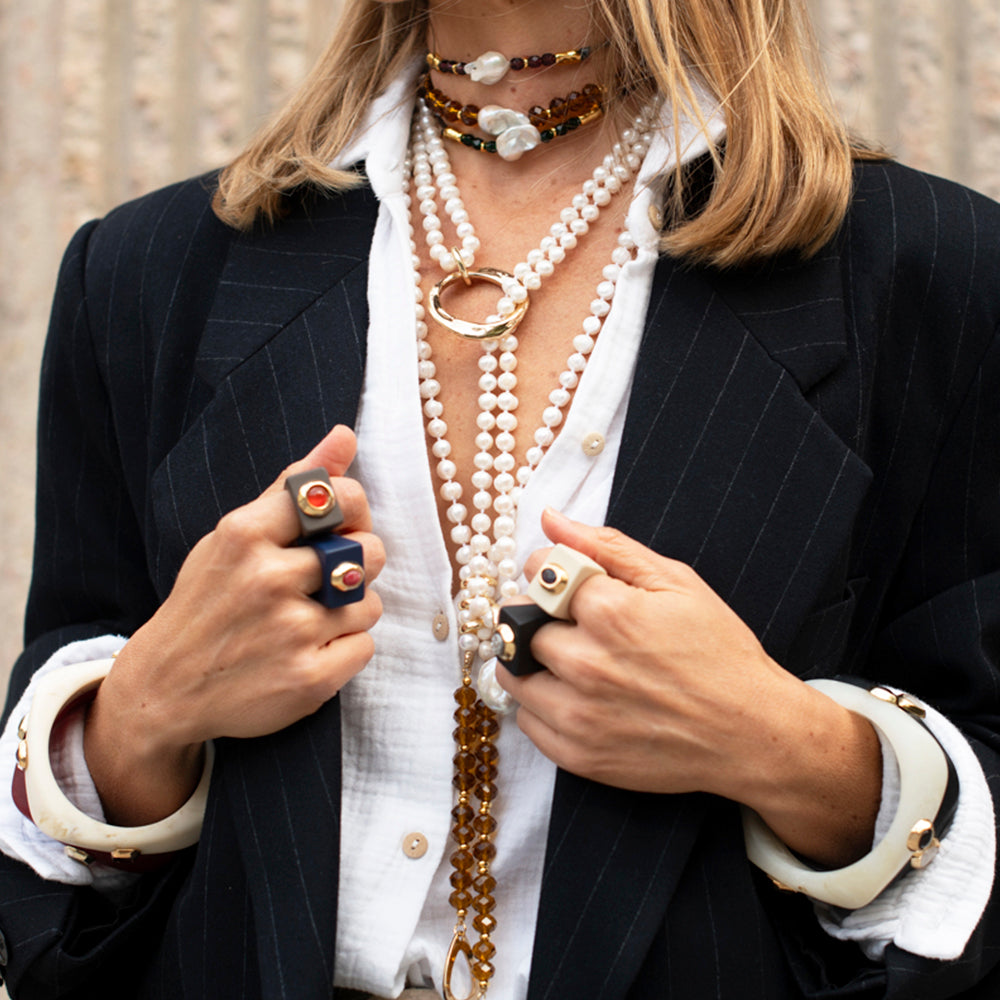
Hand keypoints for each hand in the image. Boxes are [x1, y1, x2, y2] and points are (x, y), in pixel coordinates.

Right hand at [85, 425, 384, 823]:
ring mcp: (289, 632)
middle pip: (369, 551)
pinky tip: (308, 652)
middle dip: (356, 565)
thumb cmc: (208, 602)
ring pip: (370, 604)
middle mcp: (268, 579)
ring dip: (349, 612)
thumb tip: (346, 435)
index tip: (337, 527)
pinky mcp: (308, 679)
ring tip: (307, 621)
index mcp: (246, 534)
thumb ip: (293, 486)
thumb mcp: (236, 535)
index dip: (353, 511)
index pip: (339, 497)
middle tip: (321, 580)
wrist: (164, 689)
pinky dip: (344, 651)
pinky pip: (365, 647)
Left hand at [498, 508, 880, 866]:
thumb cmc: (719, 653)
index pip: (538, 573)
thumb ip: (606, 546)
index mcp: (609, 613)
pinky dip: (541, 704)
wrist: (751, 733)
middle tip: (576, 626)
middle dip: (542, 616)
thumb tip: (551, 518)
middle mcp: (586, 663)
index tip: (570, 584)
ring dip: (531, 661)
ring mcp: (579, 714)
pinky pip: (527, 720)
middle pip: (523, 624)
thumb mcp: (675, 582)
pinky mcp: (578, 755)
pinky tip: (578, 697)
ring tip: (570, 661)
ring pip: (514, 673)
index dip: (553, 572)